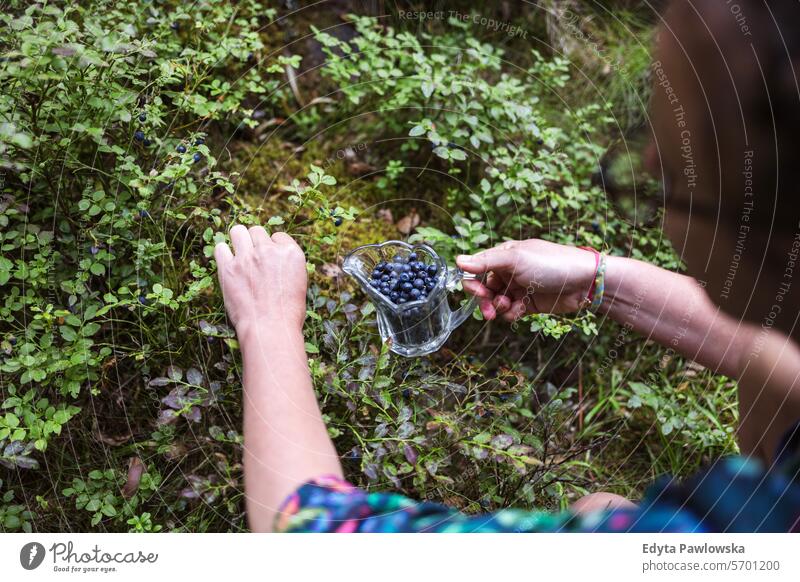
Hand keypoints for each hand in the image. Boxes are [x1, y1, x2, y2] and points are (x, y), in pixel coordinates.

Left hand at [214, 225, 307, 340]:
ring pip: (238, 231)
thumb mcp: (298, 284)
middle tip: (254, 257)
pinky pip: (220, 248)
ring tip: (239, 253)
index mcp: (291, 253)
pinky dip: (223, 253)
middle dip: (255, 242)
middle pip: (257, 231)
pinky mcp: (228, 268)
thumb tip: (275, 262)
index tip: (271, 258)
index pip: (279, 236)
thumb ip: (286, 267)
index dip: (274, 247)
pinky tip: (227, 263)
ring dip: (238, 240)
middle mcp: (269, 250)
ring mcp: (247, 258)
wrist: (271, 329)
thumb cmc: (287, 313)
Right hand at [456, 239, 597, 320]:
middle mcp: (509, 271)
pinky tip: (521, 310)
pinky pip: (510, 312)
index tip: (479, 292)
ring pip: (496, 302)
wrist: (583, 282)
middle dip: (484, 300)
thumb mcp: (515, 259)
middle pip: (483, 288)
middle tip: (489, 310)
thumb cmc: (551, 263)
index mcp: (504, 255)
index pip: (477, 268)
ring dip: (499, 308)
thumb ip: (485, 262)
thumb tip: (458, 261)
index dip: (473, 282)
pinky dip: (512, 313)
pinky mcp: (528, 304)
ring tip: (510, 307)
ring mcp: (518, 288)